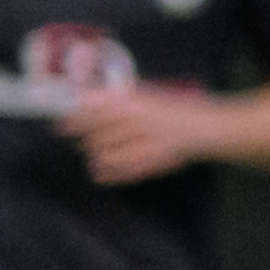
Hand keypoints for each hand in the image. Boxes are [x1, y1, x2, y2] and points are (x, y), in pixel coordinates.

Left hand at [57, 82, 236, 183]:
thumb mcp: (147, 94)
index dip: (75, 119)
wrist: (209, 127)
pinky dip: (110, 173)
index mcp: (135, 102)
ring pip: (108, 153)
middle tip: (76, 140)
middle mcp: (138, 120)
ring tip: (91, 157)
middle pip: (98, 133)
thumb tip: (85, 97)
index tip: (61, 125)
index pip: (95, 111)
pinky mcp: (154, 161)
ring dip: (95, 156)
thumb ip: (118, 96)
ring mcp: (147, 142)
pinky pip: (125, 170)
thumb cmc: (178, 109)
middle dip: (83, 138)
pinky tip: (100, 174)